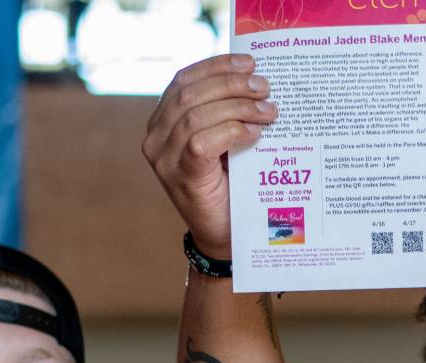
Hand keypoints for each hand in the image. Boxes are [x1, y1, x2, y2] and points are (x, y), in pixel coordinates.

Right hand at [142, 54, 280, 257]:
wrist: (225, 236)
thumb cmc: (230, 186)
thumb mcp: (224, 141)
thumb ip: (226, 112)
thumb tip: (255, 77)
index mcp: (164, 120)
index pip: (185, 80)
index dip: (217, 66)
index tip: (249, 62)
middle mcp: (156, 136)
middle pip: (191, 93)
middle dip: (232, 84)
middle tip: (265, 87)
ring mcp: (164, 158)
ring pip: (197, 114)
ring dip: (238, 107)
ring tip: (269, 111)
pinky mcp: (180, 175)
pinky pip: (202, 141)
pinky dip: (232, 132)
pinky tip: (255, 134)